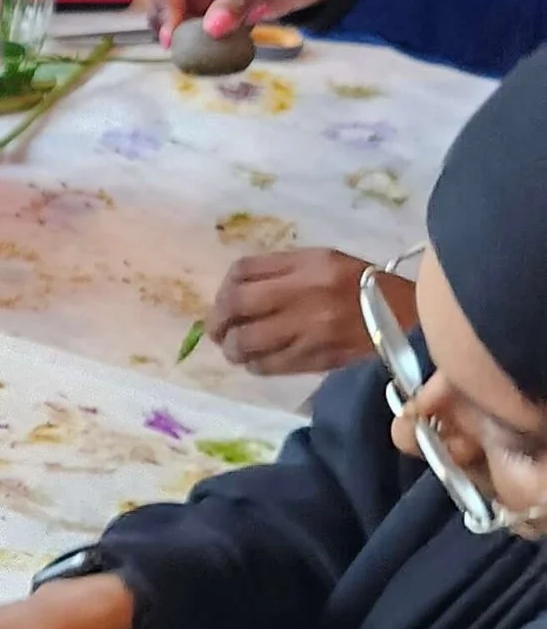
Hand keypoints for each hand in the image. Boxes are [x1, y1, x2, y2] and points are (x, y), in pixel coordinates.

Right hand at [142, 0, 361, 41]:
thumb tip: (210, 29)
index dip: (163, 5)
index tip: (175, 35)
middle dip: (168, 25)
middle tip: (183, 50)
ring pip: (184, 17)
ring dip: (186, 37)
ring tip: (199, 56)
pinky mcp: (232, 9)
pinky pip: (208, 28)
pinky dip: (208, 43)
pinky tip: (217, 54)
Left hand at [205, 247, 406, 375]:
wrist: (411, 320)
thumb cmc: (367, 289)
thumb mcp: (328, 264)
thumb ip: (284, 272)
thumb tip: (237, 293)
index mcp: (309, 263)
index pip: (243, 270)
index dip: (224, 289)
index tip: (224, 302)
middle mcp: (304, 292)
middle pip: (235, 305)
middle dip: (218, 321)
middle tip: (218, 332)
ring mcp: (308, 327)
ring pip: (245, 341)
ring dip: (233, 348)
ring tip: (237, 349)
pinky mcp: (314, 358)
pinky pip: (267, 365)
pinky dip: (255, 364)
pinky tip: (259, 361)